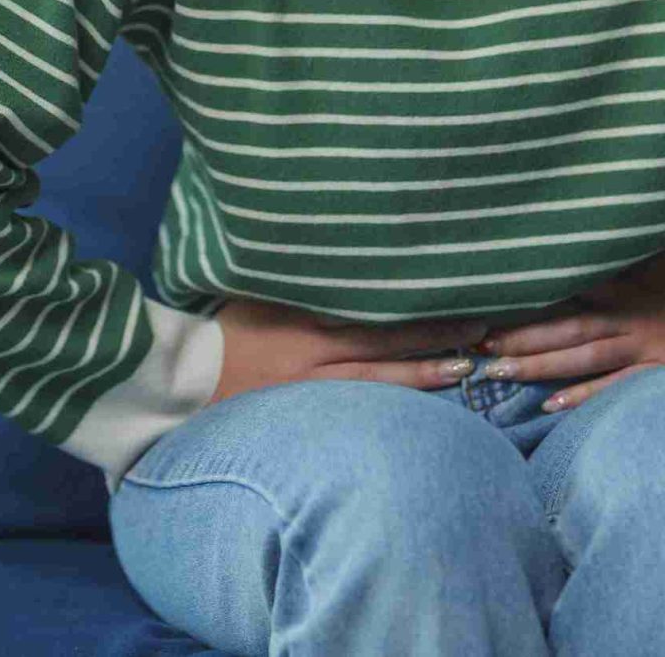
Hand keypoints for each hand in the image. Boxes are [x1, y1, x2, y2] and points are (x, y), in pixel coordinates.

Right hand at [208, 297, 496, 406]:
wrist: (181, 381)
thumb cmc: (223, 329)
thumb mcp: (257, 290)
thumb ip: (301, 276)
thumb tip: (347, 248)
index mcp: (299, 312)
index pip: (369, 302)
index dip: (414, 298)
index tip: (454, 285)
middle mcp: (310, 351)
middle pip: (385, 340)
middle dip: (435, 334)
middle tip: (483, 325)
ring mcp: (310, 389)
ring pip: (380, 381)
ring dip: (426, 373)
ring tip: (470, 367)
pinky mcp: (307, 414)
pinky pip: (360, 408)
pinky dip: (396, 404)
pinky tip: (429, 404)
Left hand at [470, 247, 664, 411]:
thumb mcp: (662, 259)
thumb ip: (624, 255)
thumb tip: (585, 236)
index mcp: (625, 284)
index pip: (568, 285)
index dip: (528, 291)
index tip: (489, 295)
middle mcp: (627, 314)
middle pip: (564, 324)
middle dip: (520, 333)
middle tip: (478, 341)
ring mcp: (642, 346)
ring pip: (581, 356)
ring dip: (539, 364)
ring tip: (499, 370)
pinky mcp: (658, 373)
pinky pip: (614, 386)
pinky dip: (583, 396)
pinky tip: (551, 406)